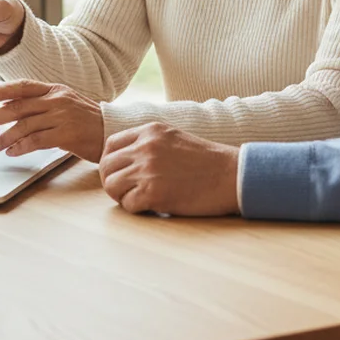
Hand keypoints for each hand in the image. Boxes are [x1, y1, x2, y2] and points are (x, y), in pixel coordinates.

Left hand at [0, 80, 104, 160]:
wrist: (114, 131)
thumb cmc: (87, 121)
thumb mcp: (66, 105)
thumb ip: (42, 105)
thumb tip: (12, 110)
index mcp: (55, 90)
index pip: (23, 86)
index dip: (1, 91)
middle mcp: (57, 100)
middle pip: (18, 106)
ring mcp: (62, 116)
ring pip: (24, 125)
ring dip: (3, 138)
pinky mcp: (67, 134)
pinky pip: (36, 140)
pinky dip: (21, 147)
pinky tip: (11, 152)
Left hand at [99, 123, 240, 215]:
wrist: (232, 175)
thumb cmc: (207, 161)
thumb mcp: (174, 137)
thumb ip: (149, 142)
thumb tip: (125, 158)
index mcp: (150, 131)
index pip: (111, 145)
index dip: (111, 162)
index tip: (120, 173)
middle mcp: (145, 147)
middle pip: (107, 166)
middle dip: (113, 181)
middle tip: (126, 191)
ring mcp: (147, 170)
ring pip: (111, 186)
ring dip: (122, 196)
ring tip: (140, 199)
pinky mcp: (153, 193)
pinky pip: (127, 205)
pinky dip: (136, 209)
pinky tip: (152, 206)